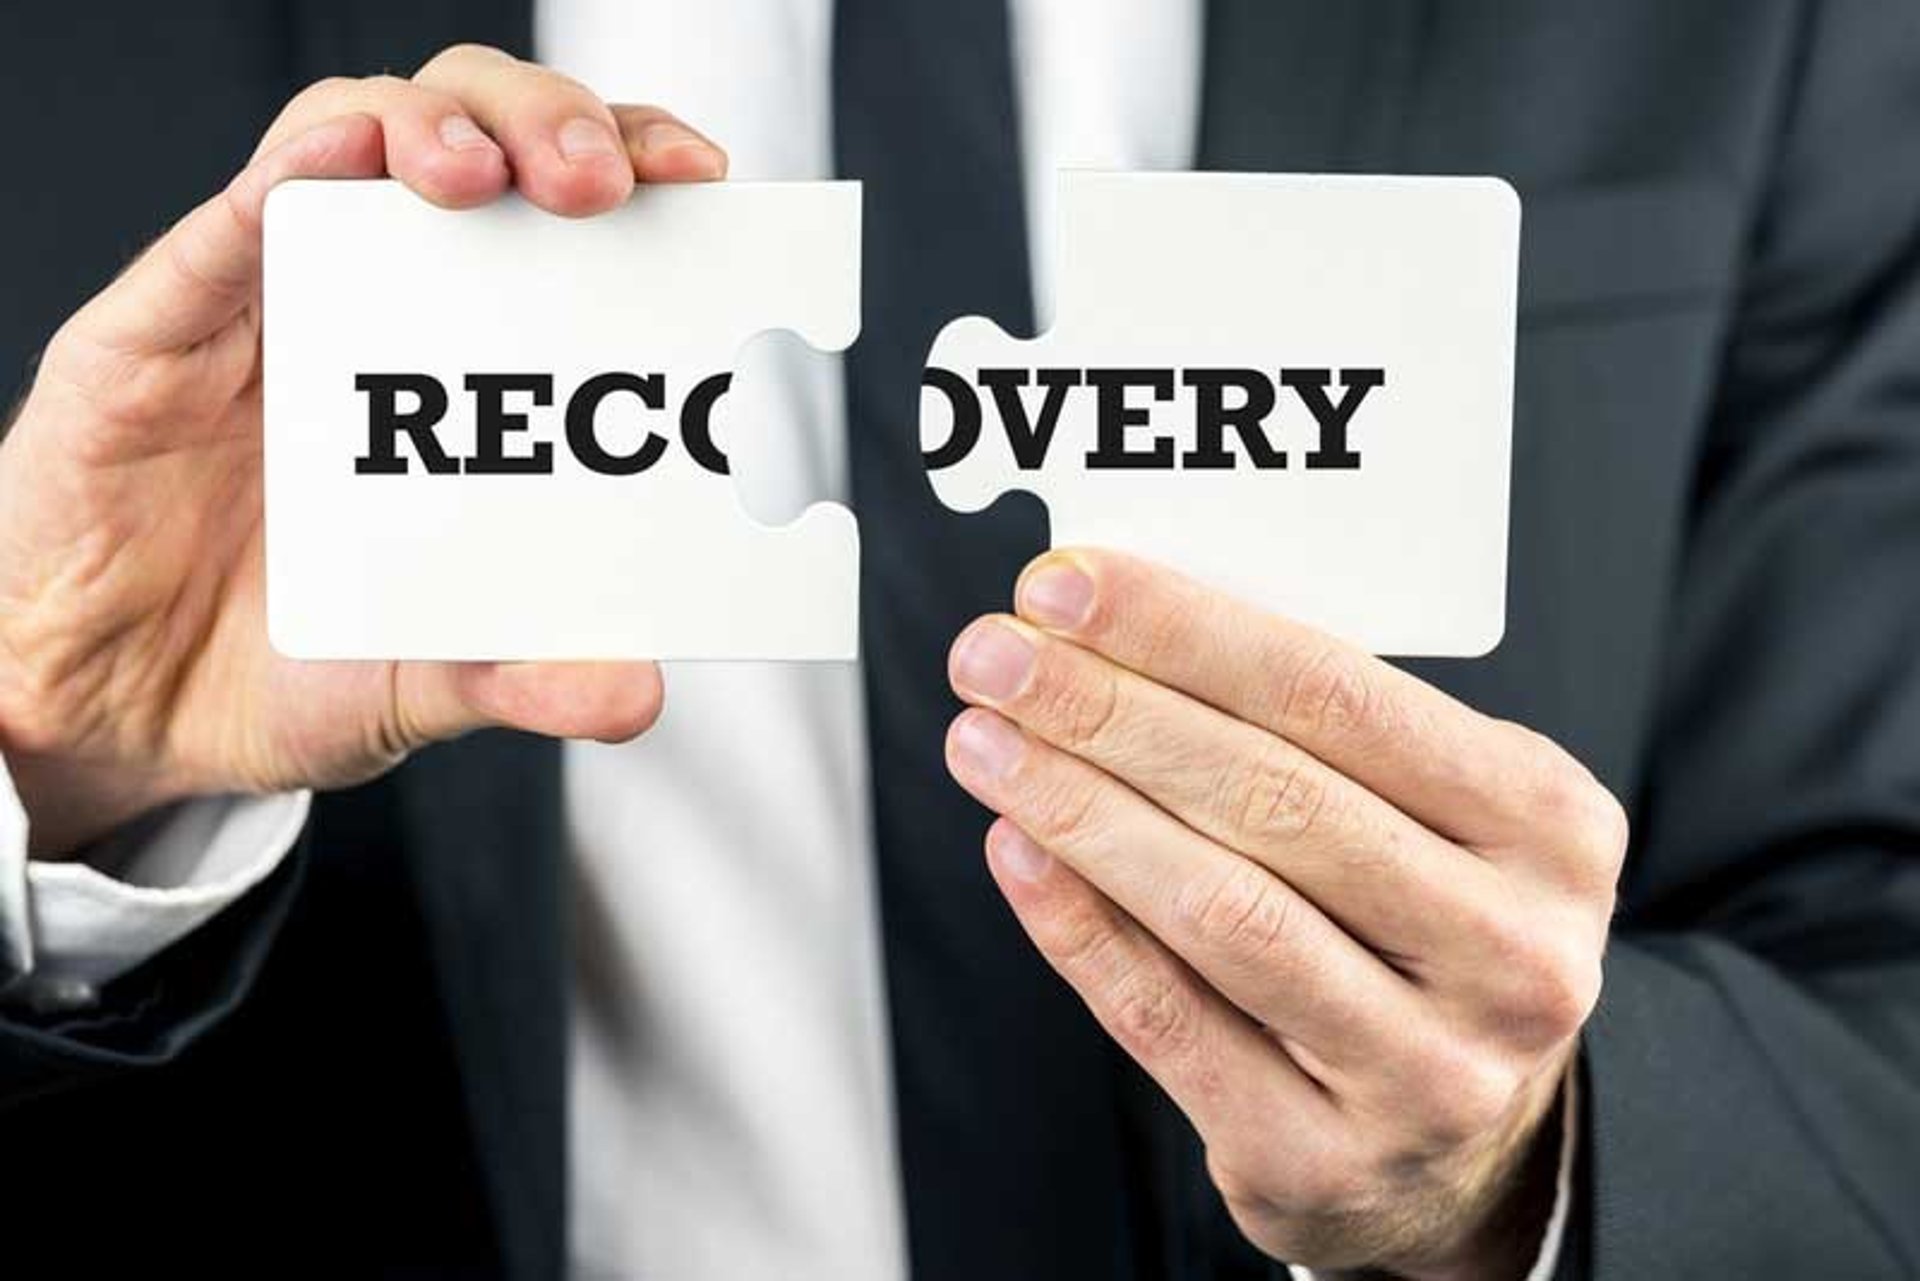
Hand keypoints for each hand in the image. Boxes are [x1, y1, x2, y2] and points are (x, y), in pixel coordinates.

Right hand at [0, 46, 727, 854]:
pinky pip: (228, 221)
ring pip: (365, 136)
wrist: (113, 710)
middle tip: (604, 183)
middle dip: (558, 128)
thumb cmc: (283, 664)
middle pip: (486, 143)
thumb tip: (635, 691)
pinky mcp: (161, 326)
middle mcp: (387, 309)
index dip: (639, 173)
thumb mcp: (424, 685)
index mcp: (473, 375)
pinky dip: (293, 171)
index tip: (707, 188)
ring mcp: (277, 305)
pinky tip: (348, 151)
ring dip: (443, 126)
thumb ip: (523, 676)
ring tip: (489, 173)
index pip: (571, 221)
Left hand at [945, 549, 1625, 1278]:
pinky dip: (1079, 926)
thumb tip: (1115, 632)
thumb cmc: (1424, 925)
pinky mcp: (1324, 1160)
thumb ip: (1316, 730)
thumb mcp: (1437, 810)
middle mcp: (1513, 954)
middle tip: (994, 658)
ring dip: (1078, 808)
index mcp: (1549, 828)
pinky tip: (1016, 850)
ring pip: (1220, 908)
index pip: (1339, 695)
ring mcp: (1427, 1071)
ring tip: (986, 742)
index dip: (1184, 631)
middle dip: (1108, 710)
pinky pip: (1170, 1022)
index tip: (1065, 586)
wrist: (1469, 1139)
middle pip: (1271, 798)